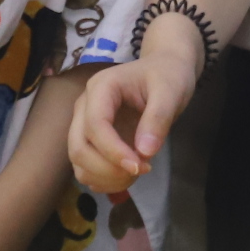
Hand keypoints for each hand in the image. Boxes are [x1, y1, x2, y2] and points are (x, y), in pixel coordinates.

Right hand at [72, 38, 199, 192]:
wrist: (164, 70)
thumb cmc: (167, 76)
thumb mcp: (170, 92)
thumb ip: (158, 118)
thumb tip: (144, 152)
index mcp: (101, 88)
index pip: (95, 125)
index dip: (113, 151)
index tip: (140, 166)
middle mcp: (85, 106)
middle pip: (78, 147)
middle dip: (107, 169)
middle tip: (141, 170)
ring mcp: (84, 124)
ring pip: (78, 162)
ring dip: (105, 177)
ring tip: (138, 172)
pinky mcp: (90, 140)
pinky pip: (85, 168)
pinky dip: (104, 180)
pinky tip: (128, 175)